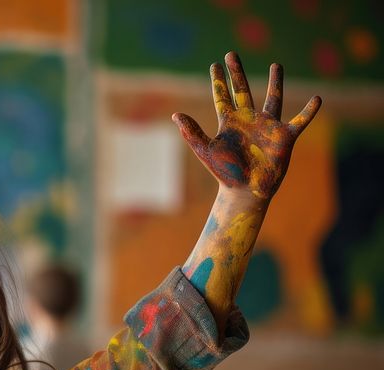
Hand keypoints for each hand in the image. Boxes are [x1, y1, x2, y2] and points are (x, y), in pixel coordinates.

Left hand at [172, 52, 320, 201]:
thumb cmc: (225, 174)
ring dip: (276, 82)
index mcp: (229, 123)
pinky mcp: (284, 137)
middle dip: (237, 73)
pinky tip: (318, 98)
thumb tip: (175, 114)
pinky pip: (300, 121)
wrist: (245, 192)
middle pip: (243, 90)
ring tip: (276, 65)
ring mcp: (267, 127)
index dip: (218, 81)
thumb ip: (192, 132)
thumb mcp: (206, 151)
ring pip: (273, 98)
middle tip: (232, 54)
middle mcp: (248, 121)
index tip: (215, 65)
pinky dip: (310, 111)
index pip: (222, 96)